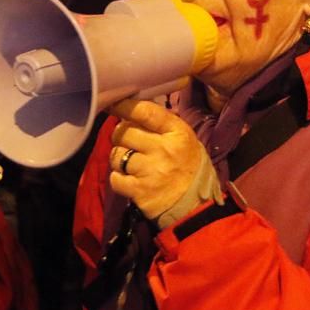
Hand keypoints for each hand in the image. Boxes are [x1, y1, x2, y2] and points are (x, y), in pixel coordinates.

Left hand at [107, 98, 211, 220]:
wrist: (196, 205)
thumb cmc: (188, 166)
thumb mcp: (182, 139)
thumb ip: (160, 124)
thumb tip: (131, 111)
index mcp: (177, 133)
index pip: (146, 112)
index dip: (125, 106)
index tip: (113, 104)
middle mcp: (163, 150)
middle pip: (124, 132)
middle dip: (120, 135)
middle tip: (127, 142)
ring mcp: (150, 171)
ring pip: (116, 155)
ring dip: (118, 158)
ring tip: (130, 163)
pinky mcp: (139, 191)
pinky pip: (115, 178)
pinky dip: (118, 178)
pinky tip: (129, 179)